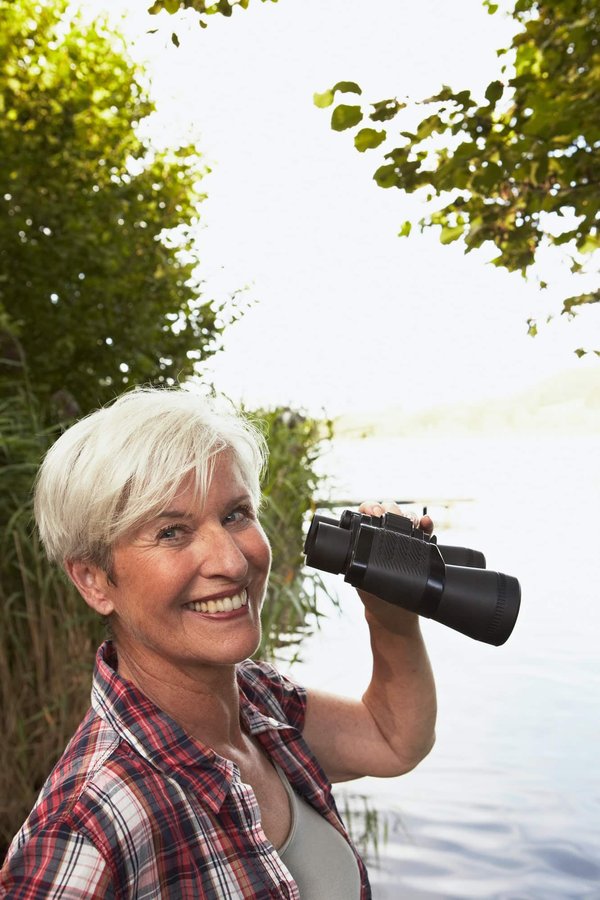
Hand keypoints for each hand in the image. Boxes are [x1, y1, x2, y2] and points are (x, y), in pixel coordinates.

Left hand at [355, 499, 433, 632]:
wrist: (394, 612)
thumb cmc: (373, 594)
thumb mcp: (360, 579)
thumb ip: (359, 566)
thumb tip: (357, 557)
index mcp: (367, 537)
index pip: (366, 512)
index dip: (369, 507)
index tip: (372, 513)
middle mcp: (386, 534)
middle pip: (389, 510)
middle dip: (390, 509)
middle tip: (389, 516)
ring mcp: (405, 539)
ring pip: (407, 517)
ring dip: (409, 515)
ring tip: (410, 522)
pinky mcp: (421, 546)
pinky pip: (425, 531)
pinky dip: (427, 524)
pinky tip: (426, 522)